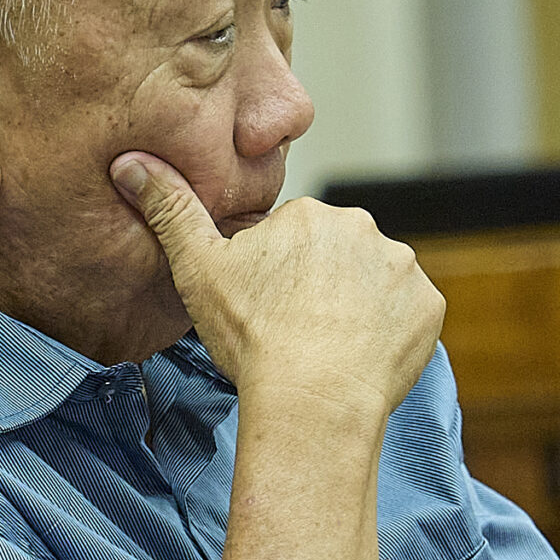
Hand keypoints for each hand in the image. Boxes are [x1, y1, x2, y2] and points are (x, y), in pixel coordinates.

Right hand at [111, 152, 444, 418]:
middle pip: (337, 258)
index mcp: (308, 214)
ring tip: (328, 348)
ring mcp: (403, 267)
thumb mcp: (197, 268)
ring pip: (374, 283)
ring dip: (356, 308)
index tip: (265, 311)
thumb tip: (130, 161)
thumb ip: (170, 209)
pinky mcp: (429, 307)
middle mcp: (363, 228)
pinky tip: (360, 357)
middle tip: (295, 331)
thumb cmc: (253, 337)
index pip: (293, 241)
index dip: (275, 278)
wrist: (313, 398)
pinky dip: (390, 333)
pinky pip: (408, 314)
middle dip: (320, 286)